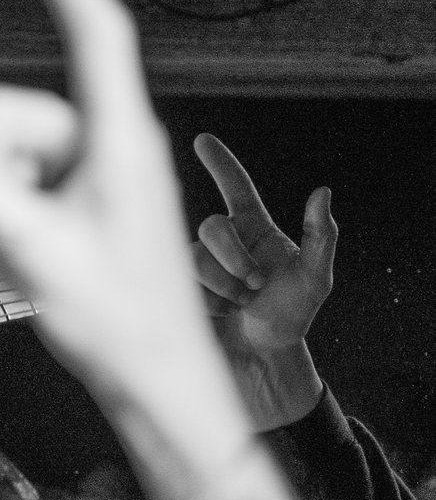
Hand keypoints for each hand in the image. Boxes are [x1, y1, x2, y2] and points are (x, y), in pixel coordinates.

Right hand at [0, 0, 246, 468]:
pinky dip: (1, 228)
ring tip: (30, 261)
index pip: (90, 30)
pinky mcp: (74, 197)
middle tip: (17, 235)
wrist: (152, 374)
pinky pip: (6, 188)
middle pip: (5, 112)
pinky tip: (32, 267)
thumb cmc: (112, 316)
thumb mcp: (32, 253)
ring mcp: (87, 171)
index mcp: (116, 136)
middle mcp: (105, 140)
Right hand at [188, 133, 334, 429]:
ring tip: (239, 304)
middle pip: (212, 226)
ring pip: (194, 256)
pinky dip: (206, 296)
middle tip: (254, 284)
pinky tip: (219, 312)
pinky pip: (180, 279)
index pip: (236, 189)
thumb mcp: (316, 279)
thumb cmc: (291, 319)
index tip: (202, 140)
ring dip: (222, 282)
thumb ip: (320, 235)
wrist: (259, 360)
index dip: (220, 164)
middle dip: (234, 255)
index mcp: (255, 232)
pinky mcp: (177, 290)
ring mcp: (198, 267)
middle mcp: (223, 245)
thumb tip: (322, 192)